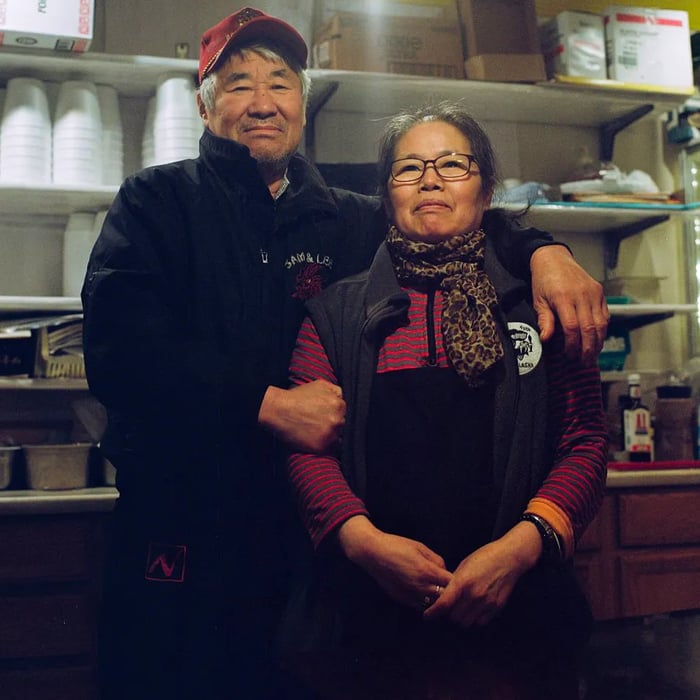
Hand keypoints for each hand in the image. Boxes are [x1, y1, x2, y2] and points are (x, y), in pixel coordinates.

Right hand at [258, 380, 344, 452]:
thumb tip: (342, 398)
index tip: (323, 415)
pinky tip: (313, 439)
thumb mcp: (320, 385)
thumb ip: (336, 391)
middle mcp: (338, 420)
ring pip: (337, 438)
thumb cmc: (297, 397)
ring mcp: (330, 435)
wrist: (279, 410)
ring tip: (315, 431)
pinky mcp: (321, 447)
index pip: (343, 413)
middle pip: (341, 426)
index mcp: (339, 405)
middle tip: (317, 423)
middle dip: (331, 425)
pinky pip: (330, 450)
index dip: (332, 414)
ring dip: (329, 436)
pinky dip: (323, 446)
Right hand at [338, 516, 451, 609]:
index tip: (456, 578)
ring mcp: (410, 595)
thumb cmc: (396, 545)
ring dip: (437, 599)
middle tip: (449, 587)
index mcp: (427, 571)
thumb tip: (444, 571)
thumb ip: (436, 560)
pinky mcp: (401, 599)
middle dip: (449, 592)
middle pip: (444, 597)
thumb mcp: (420, 547)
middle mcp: (420, 586)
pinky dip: (424, 601)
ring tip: (437, 591)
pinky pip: (419, 605)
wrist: (373, 553)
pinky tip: (423, 592)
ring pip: (432, 604)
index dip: (456, 581)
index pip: (451, 583)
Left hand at [423, 521, 540, 627]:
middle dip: (447, 616)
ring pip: (466, 623)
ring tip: (458, 611)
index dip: (433, 613)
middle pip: (453, 618)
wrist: (509, 558)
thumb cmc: (484, 557)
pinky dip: (473, 621)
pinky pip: (480, 623)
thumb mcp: (464, 565)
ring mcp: (487, 603)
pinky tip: (472, 612)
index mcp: (463, 581)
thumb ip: (454, 583)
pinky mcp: (496, 608)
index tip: (427, 616)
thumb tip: (443, 595)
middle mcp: (474, 594)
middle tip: (445, 611)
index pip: (444, 604)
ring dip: (460, 620)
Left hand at [530, 245, 608, 365]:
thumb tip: (546, 339)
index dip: (572, 344)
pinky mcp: (599, 292)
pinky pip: (604, 315)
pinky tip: (597, 340)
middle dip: (588, 348)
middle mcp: (582, 295)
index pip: (572, 327)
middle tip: (584, 362)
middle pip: (589, 328)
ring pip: (601, 323)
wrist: (554, 259)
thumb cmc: (543, 281)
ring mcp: (593, 293)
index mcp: (563, 297)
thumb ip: (544, 320)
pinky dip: (602, 330)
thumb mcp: (538, 300)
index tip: (569, 355)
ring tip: (592, 355)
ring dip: (598, 342)